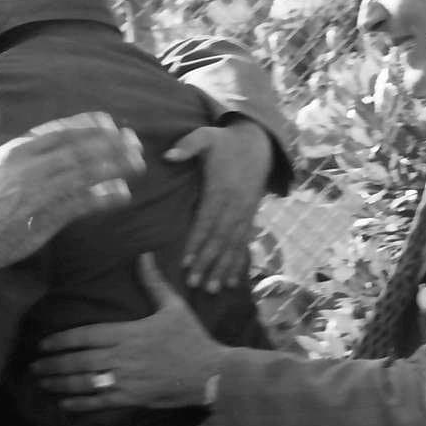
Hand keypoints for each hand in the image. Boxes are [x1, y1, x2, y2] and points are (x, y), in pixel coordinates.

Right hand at [0, 91, 144, 289]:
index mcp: (13, 151)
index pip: (58, 132)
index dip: (87, 126)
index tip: (110, 123)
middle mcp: (27, 168)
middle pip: (77, 150)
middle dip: (109, 144)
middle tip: (134, 142)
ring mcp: (37, 194)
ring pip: (82, 174)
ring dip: (113, 167)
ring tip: (137, 163)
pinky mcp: (45, 219)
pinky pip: (79, 204)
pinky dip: (101, 198)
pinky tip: (122, 193)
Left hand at [32, 254, 222, 410]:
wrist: (211, 372)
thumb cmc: (191, 338)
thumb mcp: (173, 307)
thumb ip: (153, 283)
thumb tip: (143, 255)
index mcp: (128, 333)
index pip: (85, 335)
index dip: (61, 340)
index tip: (43, 344)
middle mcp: (122, 356)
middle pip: (78, 360)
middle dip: (53, 364)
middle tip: (34, 367)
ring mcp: (126, 379)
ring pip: (84, 382)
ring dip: (60, 383)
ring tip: (43, 383)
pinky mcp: (133, 398)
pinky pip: (100, 402)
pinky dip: (80, 404)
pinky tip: (65, 404)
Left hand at [168, 118, 272, 292]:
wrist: (257, 143)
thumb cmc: (225, 142)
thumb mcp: (206, 136)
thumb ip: (187, 145)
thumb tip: (168, 156)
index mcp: (222, 188)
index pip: (207, 220)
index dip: (197, 242)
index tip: (186, 262)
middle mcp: (236, 205)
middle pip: (220, 238)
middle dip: (208, 262)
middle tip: (196, 283)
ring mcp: (246, 212)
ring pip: (234, 245)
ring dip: (224, 268)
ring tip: (214, 289)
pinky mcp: (251, 217)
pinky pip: (244, 243)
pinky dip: (238, 262)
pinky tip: (233, 281)